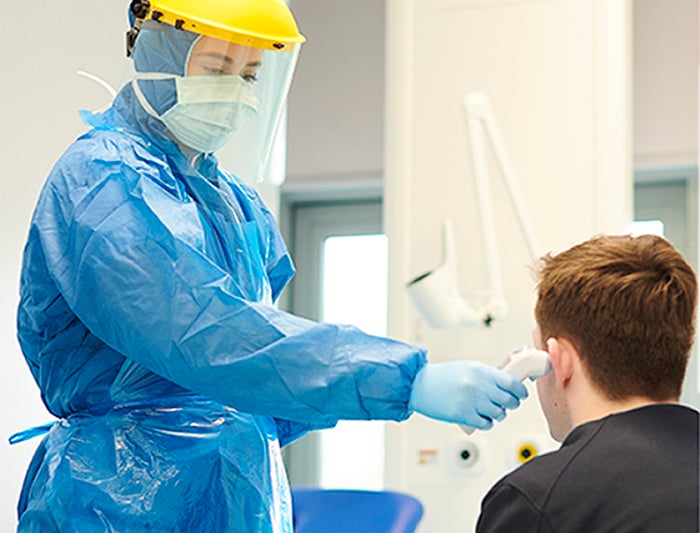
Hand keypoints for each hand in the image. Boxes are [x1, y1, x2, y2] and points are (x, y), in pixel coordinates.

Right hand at [409, 361, 527, 428]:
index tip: (521, 394)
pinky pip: (485, 423)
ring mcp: (470, 401)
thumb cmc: (443, 376)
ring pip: (498, 413)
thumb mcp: (467, 368)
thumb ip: (487, 376)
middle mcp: (477, 385)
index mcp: (480, 371)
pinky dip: (487, 422)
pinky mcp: (462, 415)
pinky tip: (482, 418)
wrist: (419, 385)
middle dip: (512, 404)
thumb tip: (508, 384)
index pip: (511, 382)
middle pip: (508, 400)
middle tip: (508, 404)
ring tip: (492, 411)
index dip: (520, 391)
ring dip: (499, 414)